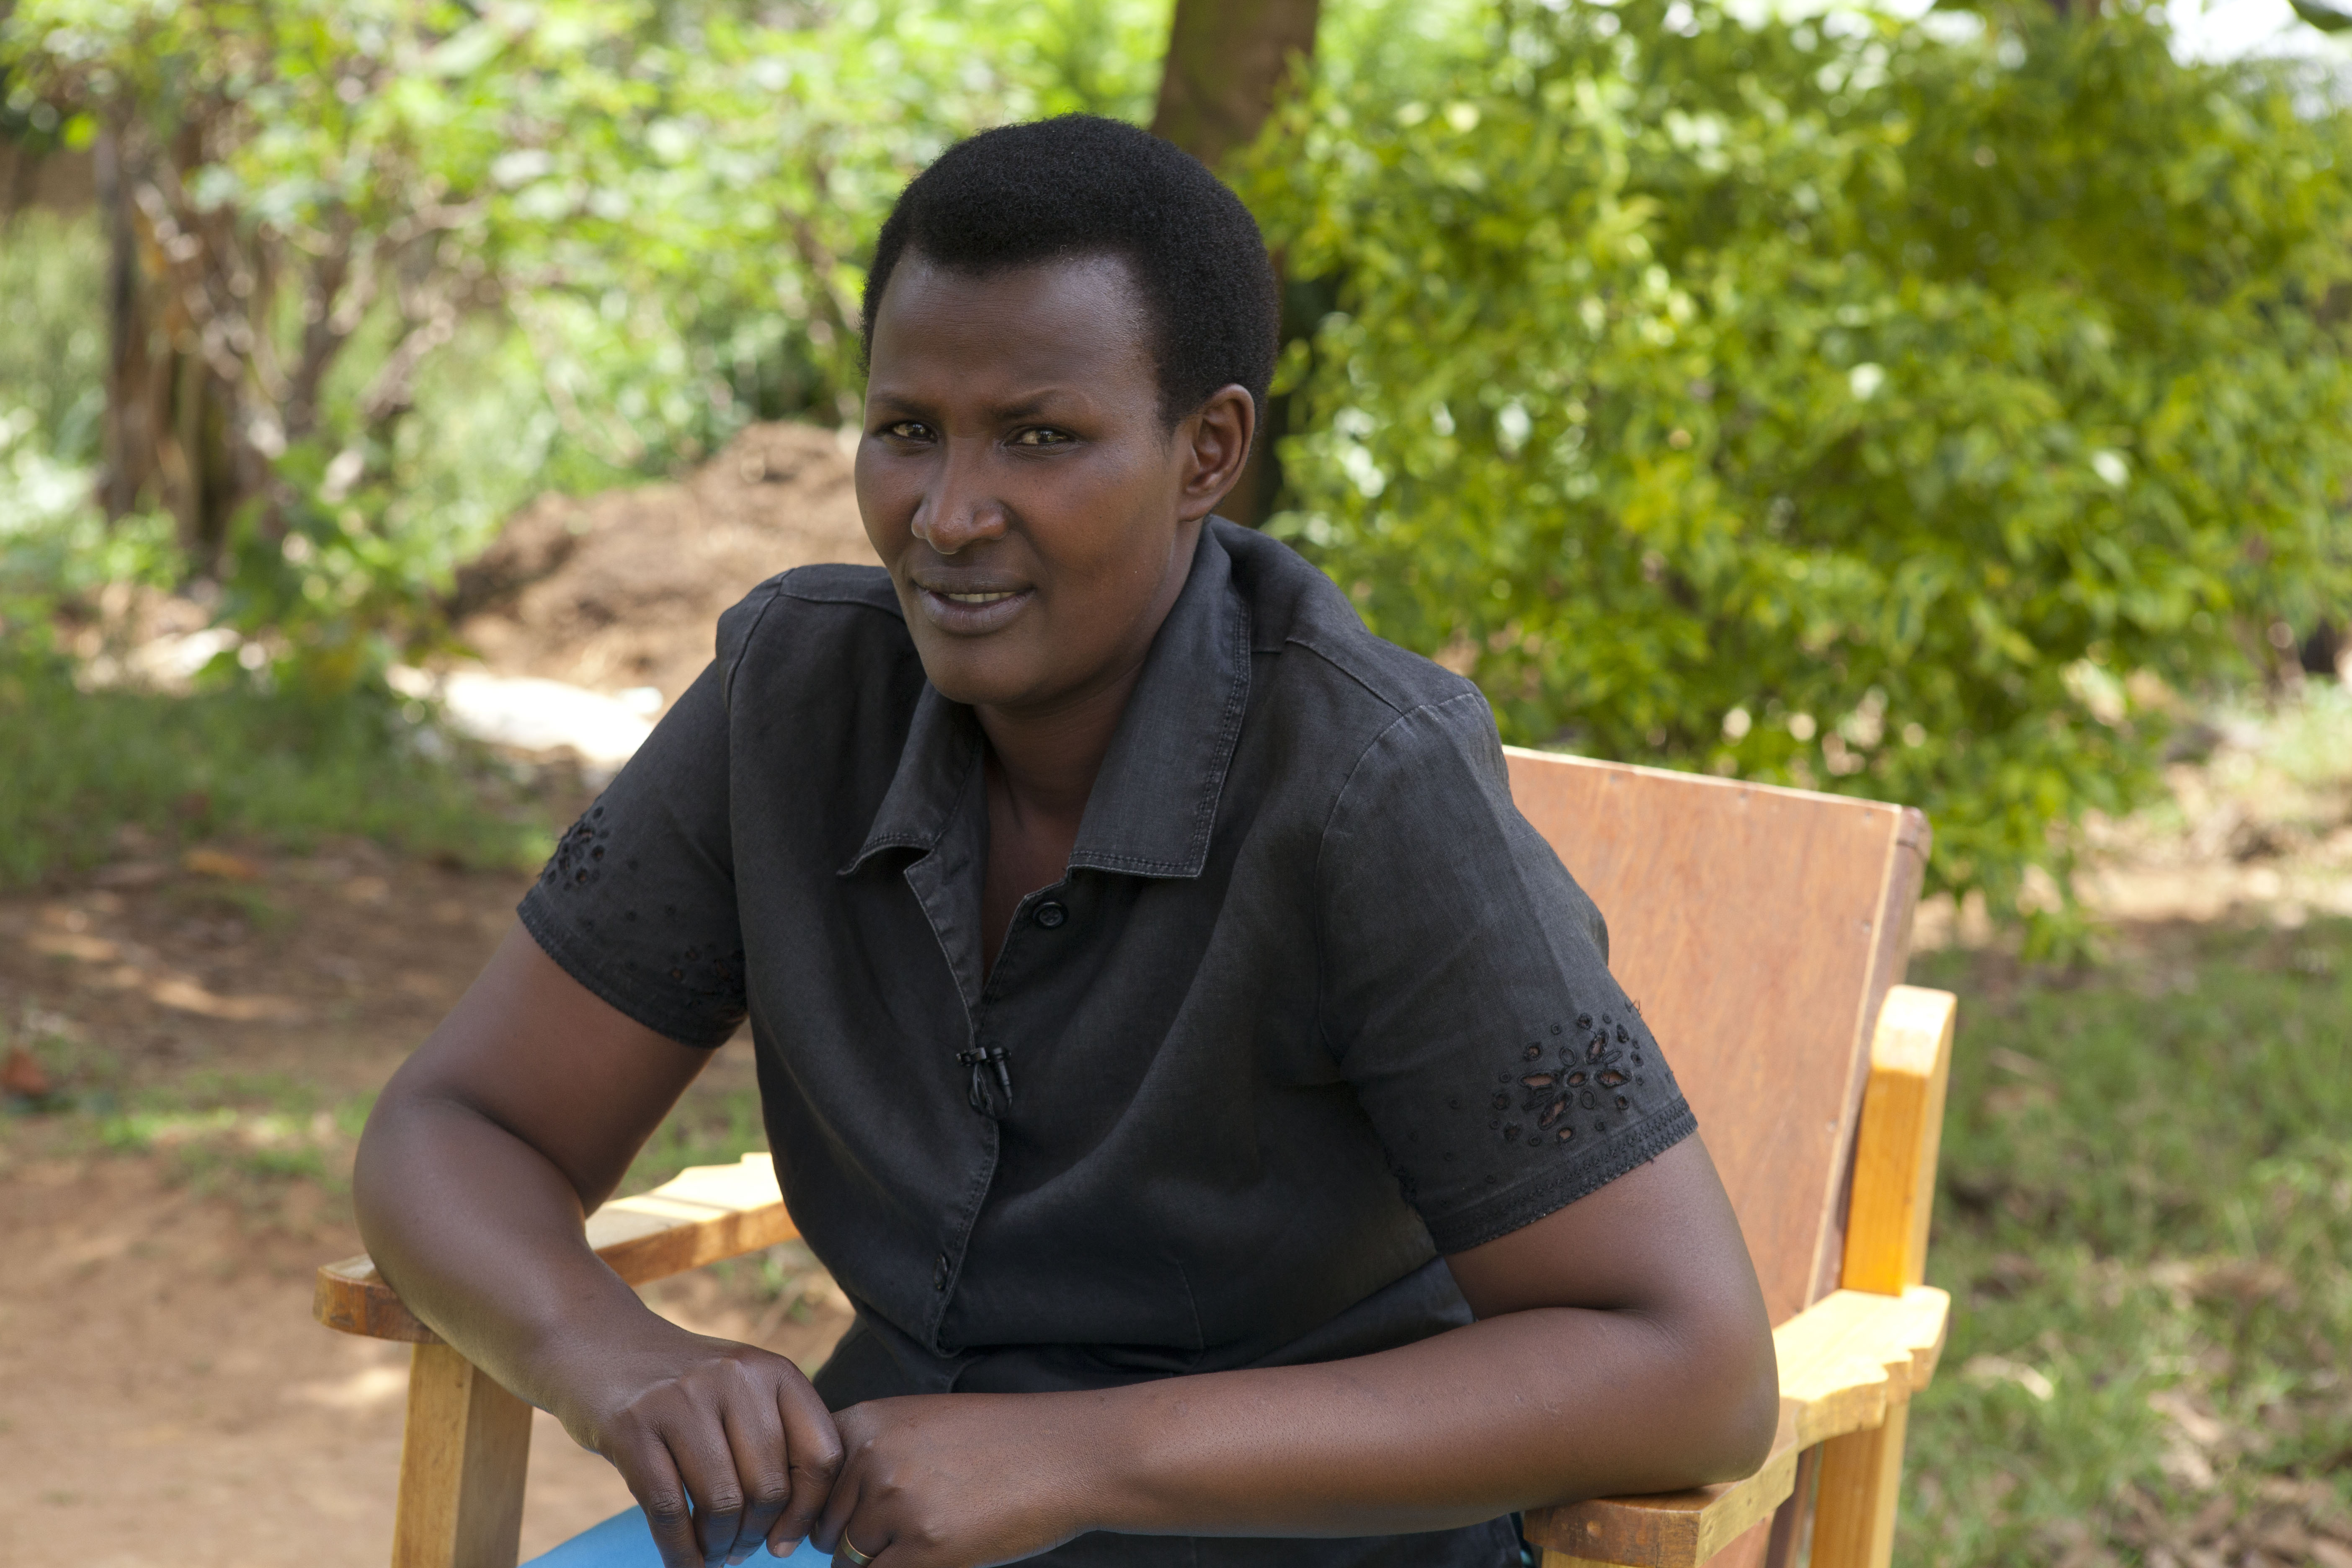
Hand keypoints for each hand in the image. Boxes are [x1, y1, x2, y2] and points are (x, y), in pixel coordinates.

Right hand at [553, 1320, 844, 1567]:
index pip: (820, 1455)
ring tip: (713, 1552)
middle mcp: (734, 1378)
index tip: (785, 1541)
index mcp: (773, 1372)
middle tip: (741, 1550)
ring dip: (719, 1545)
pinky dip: (680, 1552)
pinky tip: (684, 1564)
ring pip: (722, 1503)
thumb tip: (793, 1527)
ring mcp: (681, 1399)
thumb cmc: (684, 1385)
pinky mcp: (632, 1426)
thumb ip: (776, 1438)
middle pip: (770, 1487)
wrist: (600, 1343)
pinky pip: (667, 1510)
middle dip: (756, 1534)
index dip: (808, 1511)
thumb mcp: (742, 1389)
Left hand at [813, 1394, 1105, 1567]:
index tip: (832, 1522)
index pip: (807, 1479)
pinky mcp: (926, 1547)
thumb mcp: (919, 1423)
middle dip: (850, 1540)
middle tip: (901, 1530)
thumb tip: (813, 1515)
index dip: (817, 1509)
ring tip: (928, 1535)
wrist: (1064, 1454)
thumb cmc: (994, 1443)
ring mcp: (897, 1504)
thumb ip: (866, 1453)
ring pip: (849, 1560)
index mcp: (866, 1422)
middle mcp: (872, 1459)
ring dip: (878, 1561)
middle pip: (824, 1526)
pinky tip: (936, 1553)